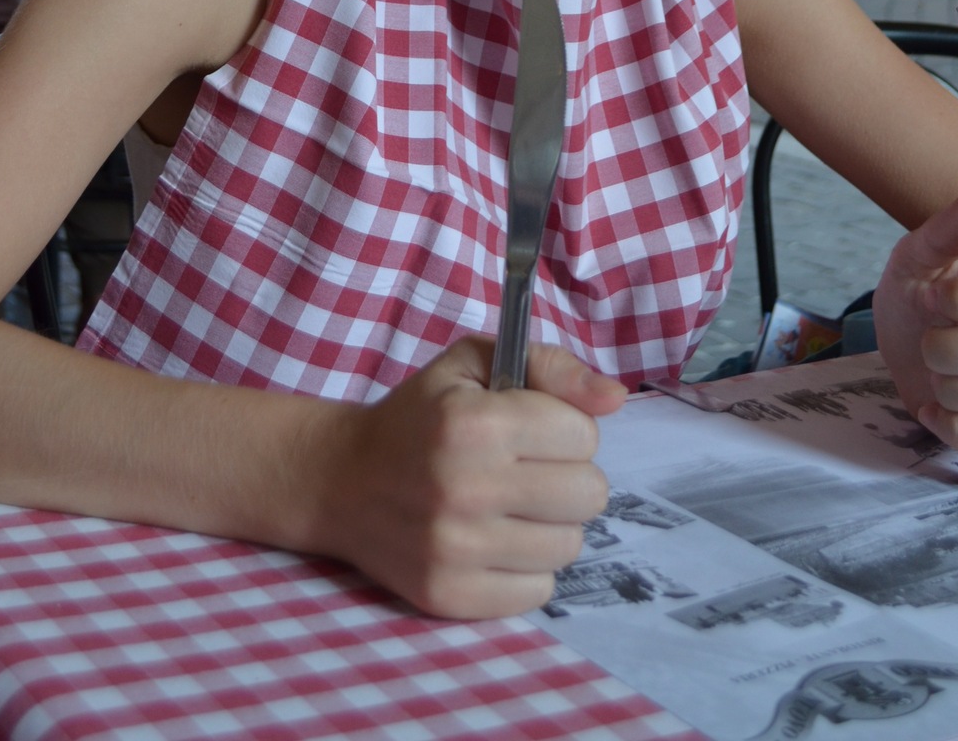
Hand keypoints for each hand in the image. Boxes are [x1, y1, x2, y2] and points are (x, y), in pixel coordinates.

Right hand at [309, 336, 624, 617]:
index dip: (566, 428)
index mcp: (474, 423)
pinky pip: (538, 592)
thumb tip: (616, 398)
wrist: (341, 480)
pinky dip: (526, 568)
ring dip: (550, 524)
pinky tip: (494, 542)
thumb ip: (551, 367)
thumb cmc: (420, 414)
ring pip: (568, 546)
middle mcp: (465, 488)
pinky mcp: (449, 596)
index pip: (583, 435)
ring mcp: (455, 549)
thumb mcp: (476, 363)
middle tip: (529, 470)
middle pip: (589, 495)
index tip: (533, 429)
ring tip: (511, 506)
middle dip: (568, 477)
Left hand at [873, 192, 957, 454]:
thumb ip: (946, 229)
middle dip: (942, 347)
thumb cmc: (919, 290)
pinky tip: (935, 408)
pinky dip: (957, 427)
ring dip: (948, 387)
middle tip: (927, 340)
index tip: (932, 296)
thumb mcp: (916, 255)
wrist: (911, 335)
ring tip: (934, 374)